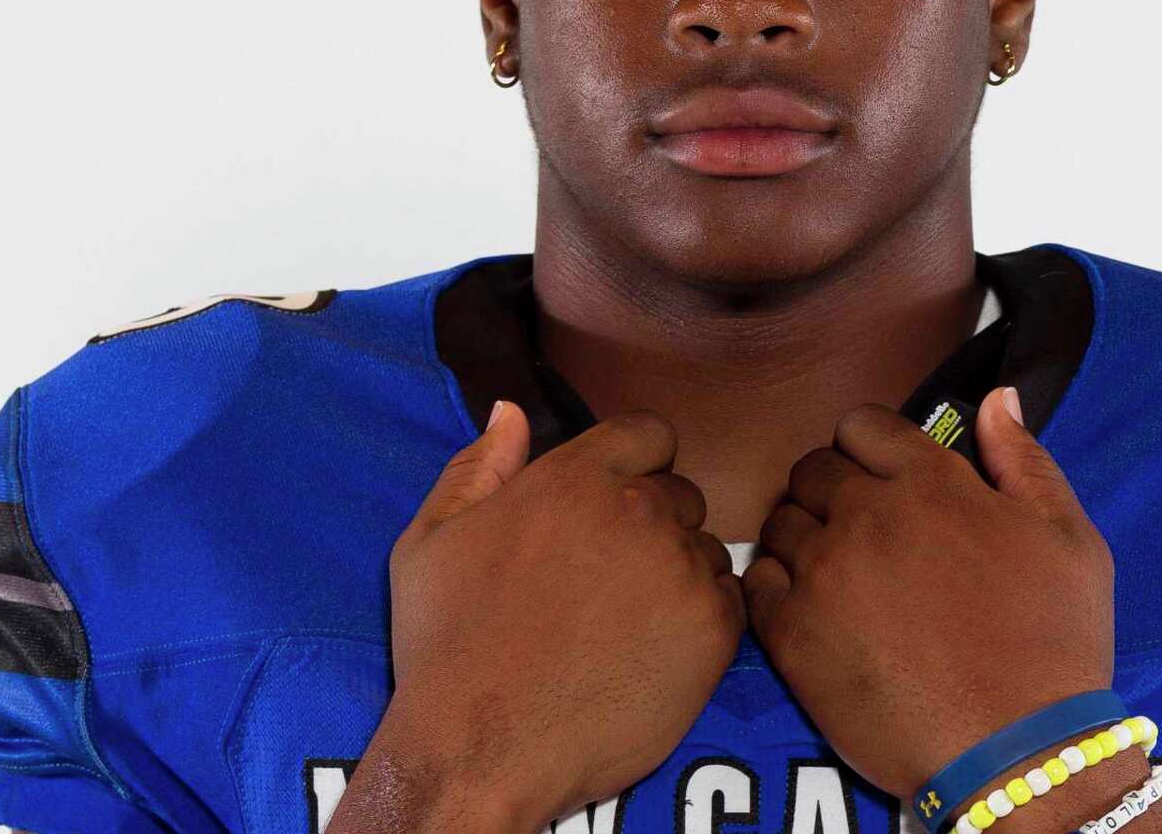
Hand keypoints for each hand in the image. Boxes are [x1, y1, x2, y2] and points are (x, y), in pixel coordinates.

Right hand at [334, 402, 745, 831]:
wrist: (479, 750)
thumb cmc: (447, 646)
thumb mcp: (431, 541)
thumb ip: (481, 466)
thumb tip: (511, 410)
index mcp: (576, 477)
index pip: (648, 434)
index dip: (635, 466)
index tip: (612, 506)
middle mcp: (640, 511)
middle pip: (680, 493)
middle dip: (652, 525)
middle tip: (607, 580)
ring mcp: (682, 570)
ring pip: (705, 548)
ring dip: (677, 573)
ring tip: (624, 624)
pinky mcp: (712, 631)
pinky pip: (729, 601)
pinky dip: (701, 621)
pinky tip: (651, 651)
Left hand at [743, 387, 1114, 804]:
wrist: (1020, 753)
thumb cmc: (1055, 644)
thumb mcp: (1068, 537)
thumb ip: (1023, 458)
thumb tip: (997, 398)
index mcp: (930, 481)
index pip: (861, 425)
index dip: (871, 447)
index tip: (885, 478)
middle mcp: (866, 514)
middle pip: (813, 469)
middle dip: (834, 489)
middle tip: (864, 532)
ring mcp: (823, 573)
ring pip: (780, 523)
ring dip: (803, 537)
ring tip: (838, 575)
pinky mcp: (792, 634)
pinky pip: (755, 583)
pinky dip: (774, 587)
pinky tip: (810, 609)